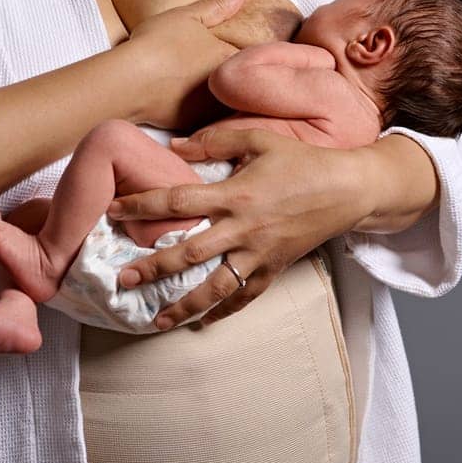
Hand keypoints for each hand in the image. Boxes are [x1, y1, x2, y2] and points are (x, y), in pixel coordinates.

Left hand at [104, 126, 372, 328]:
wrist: (348, 189)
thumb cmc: (302, 161)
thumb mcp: (259, 139)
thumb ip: (214, 141)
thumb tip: (173, 146)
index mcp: (236, 194)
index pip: (178, 201)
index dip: (142, 205)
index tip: (113, 210)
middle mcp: (244, 229)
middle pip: (190, 253)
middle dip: (153, 268)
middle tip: (121, 279)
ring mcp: (260, 254)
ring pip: (216, 287)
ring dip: (183, 306)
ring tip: (155, 320)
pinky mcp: (275, 268)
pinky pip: (246, 296)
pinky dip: (224, 312)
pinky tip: (202, 323)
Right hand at [123, 0, 245, 129]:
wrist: (126, 83)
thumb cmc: (157, 45)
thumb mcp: (188, 16)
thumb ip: (218, 4)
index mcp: (232, 58)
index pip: (257, 57)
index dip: (252, 54)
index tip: (240, 49)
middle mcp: (229, 87)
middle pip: (245, 82)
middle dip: (241, 76)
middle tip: (226, 68)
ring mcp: (212, 110)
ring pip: (228, 102)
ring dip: (224, 96)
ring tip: (204, 84)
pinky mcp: (194, 126)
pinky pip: (208, 119)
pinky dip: (203, 111)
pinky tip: (188, 100)